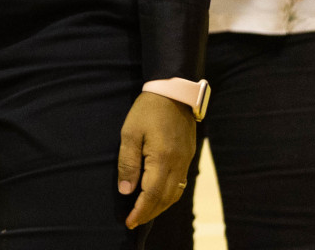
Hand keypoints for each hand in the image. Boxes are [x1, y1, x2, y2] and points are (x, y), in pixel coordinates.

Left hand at [117, 91, 195, 229]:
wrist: (173, 92)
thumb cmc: (148, 110)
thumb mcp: (130, 133)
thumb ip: (128, 163)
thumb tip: (126, 190)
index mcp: (162, 159)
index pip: (152, 195)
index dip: (140, 211)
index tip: (129, 222)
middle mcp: (178, 164)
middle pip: (165, 199)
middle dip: (149, 213)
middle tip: (134, 221)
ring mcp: (185, 161)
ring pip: (175, 194)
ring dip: (160, 207)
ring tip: (144, 212)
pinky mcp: (188, 156)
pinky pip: (180, 184)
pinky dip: (169, 196)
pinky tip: (159, 196)